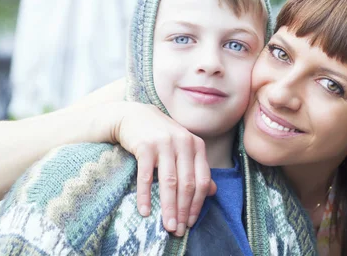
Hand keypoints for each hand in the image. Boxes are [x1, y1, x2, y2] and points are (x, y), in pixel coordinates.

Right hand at [103, 102, 216, 236]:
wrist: (134, 116)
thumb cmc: (161, 137)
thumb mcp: (183, 148)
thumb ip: (197, 168)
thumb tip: (211, 191)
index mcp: (196, 145)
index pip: (202, 180)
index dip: (197, 204)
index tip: (191, 222)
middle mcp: (183, 143)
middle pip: (187, 183)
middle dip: (183, 210)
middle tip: (178, 229)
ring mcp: (164, 143)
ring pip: (169, 182)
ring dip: (168, 207)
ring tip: (166, 226)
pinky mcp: (145, 146)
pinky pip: (146, 176)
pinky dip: (146, 196)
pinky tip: (145, 211)